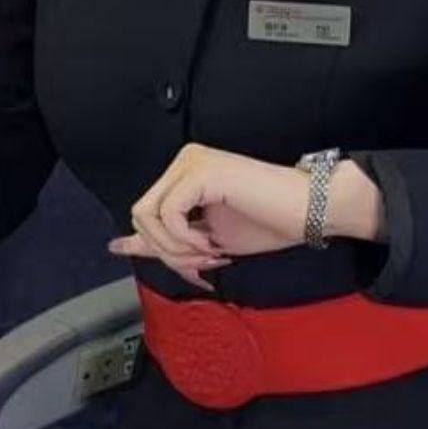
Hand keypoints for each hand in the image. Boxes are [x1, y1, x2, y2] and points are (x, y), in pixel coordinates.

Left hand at [109, 143, 308, 292]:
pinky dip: (184, 240)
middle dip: (167, 252)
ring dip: (177, 249)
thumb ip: (166, 240)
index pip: (145, 212)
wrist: (309, 211)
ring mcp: (191, 162)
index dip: (156, 248)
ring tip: (211, 254)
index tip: (183, 268)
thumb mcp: (206, 239)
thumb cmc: (269, 222)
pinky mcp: (201, 171)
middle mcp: (183, 160)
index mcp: (184, 173)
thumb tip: (118, 245)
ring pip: (147, 216)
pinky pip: (168, 215)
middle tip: (204, 263)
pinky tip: (213, 244)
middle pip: (140, 216)